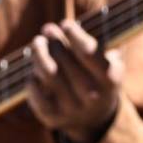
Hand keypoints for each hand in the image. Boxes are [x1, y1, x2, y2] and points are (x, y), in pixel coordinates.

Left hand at [27, 19, 123, 142]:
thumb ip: (92, 44)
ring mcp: (72, 109)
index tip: (65, 24)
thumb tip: (61, 28)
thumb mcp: (106, 61)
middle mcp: (92, 96)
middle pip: (65, 61)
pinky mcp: (54, 118)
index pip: (88, 52)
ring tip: (37, 42)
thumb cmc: (98, 77)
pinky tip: (34, 71)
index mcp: (109, 79)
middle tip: (48, 29)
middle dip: (54, 41)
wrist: (95, 118)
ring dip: (39, 54)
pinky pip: (36, 95)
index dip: (74, 35)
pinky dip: (32, 79)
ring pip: (48, 74)